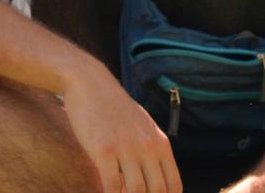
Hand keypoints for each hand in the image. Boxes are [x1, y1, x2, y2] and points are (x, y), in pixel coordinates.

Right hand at [60, 61, 181, 192]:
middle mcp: (147, 146)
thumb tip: (151, 178)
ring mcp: (126, 148)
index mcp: (160, 143)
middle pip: (157, 191)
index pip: (174, 184)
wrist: (90, 83)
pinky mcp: (104, 150)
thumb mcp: (142, 126)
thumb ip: (150, 150)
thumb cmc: (114, 107)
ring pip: (136, 191)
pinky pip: (112, 185)